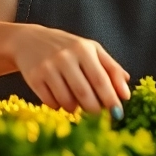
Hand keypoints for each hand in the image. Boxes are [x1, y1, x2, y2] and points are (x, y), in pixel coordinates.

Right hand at [9, 24, 129, 113]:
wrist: (29, 41)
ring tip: (77, 103)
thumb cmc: (68, 48)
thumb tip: (126, 94)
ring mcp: (48, 67)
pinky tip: (60, 98)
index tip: (118, 113)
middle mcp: (66, 57)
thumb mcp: (92, 50)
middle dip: (94, 109)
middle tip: (98, 115)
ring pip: (67, 101)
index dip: (111, 99)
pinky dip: (59, 106)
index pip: (101, 79)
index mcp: (84, 49)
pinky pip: (51, 103)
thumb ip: (111, 69)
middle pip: (85, 93)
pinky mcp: (33, 78)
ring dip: (75, 109)